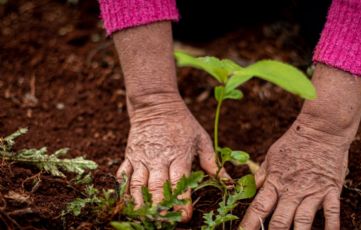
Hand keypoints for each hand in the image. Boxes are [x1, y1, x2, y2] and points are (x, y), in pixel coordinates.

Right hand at [116, 97, 226, 221]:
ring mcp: (142, 158)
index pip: (180, 183)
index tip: (185, 218)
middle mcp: (159, 159)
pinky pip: (123, 175)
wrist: (156, 104)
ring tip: (144, 218)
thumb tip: (229, 183)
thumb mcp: (202, 140)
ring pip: (137, 185)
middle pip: (157, 188)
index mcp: (179, 156)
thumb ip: (213, 164)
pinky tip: (125, 204)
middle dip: (160, 208)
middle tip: (163, 223)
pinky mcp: (129, 156)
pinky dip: (122, 190)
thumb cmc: (182, 123)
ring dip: (139, 204)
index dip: (182, 202)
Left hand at [240, 119, 348, 228]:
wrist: (321, 130)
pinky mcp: (331, 191)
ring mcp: (313, 192)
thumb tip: (252, 187)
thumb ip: (263, 174)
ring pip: (303, 222)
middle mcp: (292, 191)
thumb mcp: (272, 155)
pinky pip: (332, 213)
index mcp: (275, 182)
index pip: (258, 208)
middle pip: (279, 221)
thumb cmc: (295, 142)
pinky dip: (331, 227)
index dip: (249, 225)